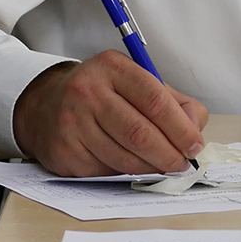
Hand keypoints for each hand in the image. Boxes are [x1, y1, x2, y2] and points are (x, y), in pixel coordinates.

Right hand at [13, 51, 209, 176]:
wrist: (46, 105)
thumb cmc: (103, 95)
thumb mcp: (138, 83)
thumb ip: (175, 103)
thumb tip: (195, 132)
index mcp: (113, 68)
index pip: (155, 99)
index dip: (180, 128)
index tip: (195, 145)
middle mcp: (88, 91)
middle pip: (140, 133)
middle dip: (169, 155)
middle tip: (183, 165)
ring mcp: (72, 122)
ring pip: (124, 157)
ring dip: (150, 168)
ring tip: (161, 167)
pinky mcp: (64, 150)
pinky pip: (105, 171)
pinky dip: (124, 173)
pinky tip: (129, 165)